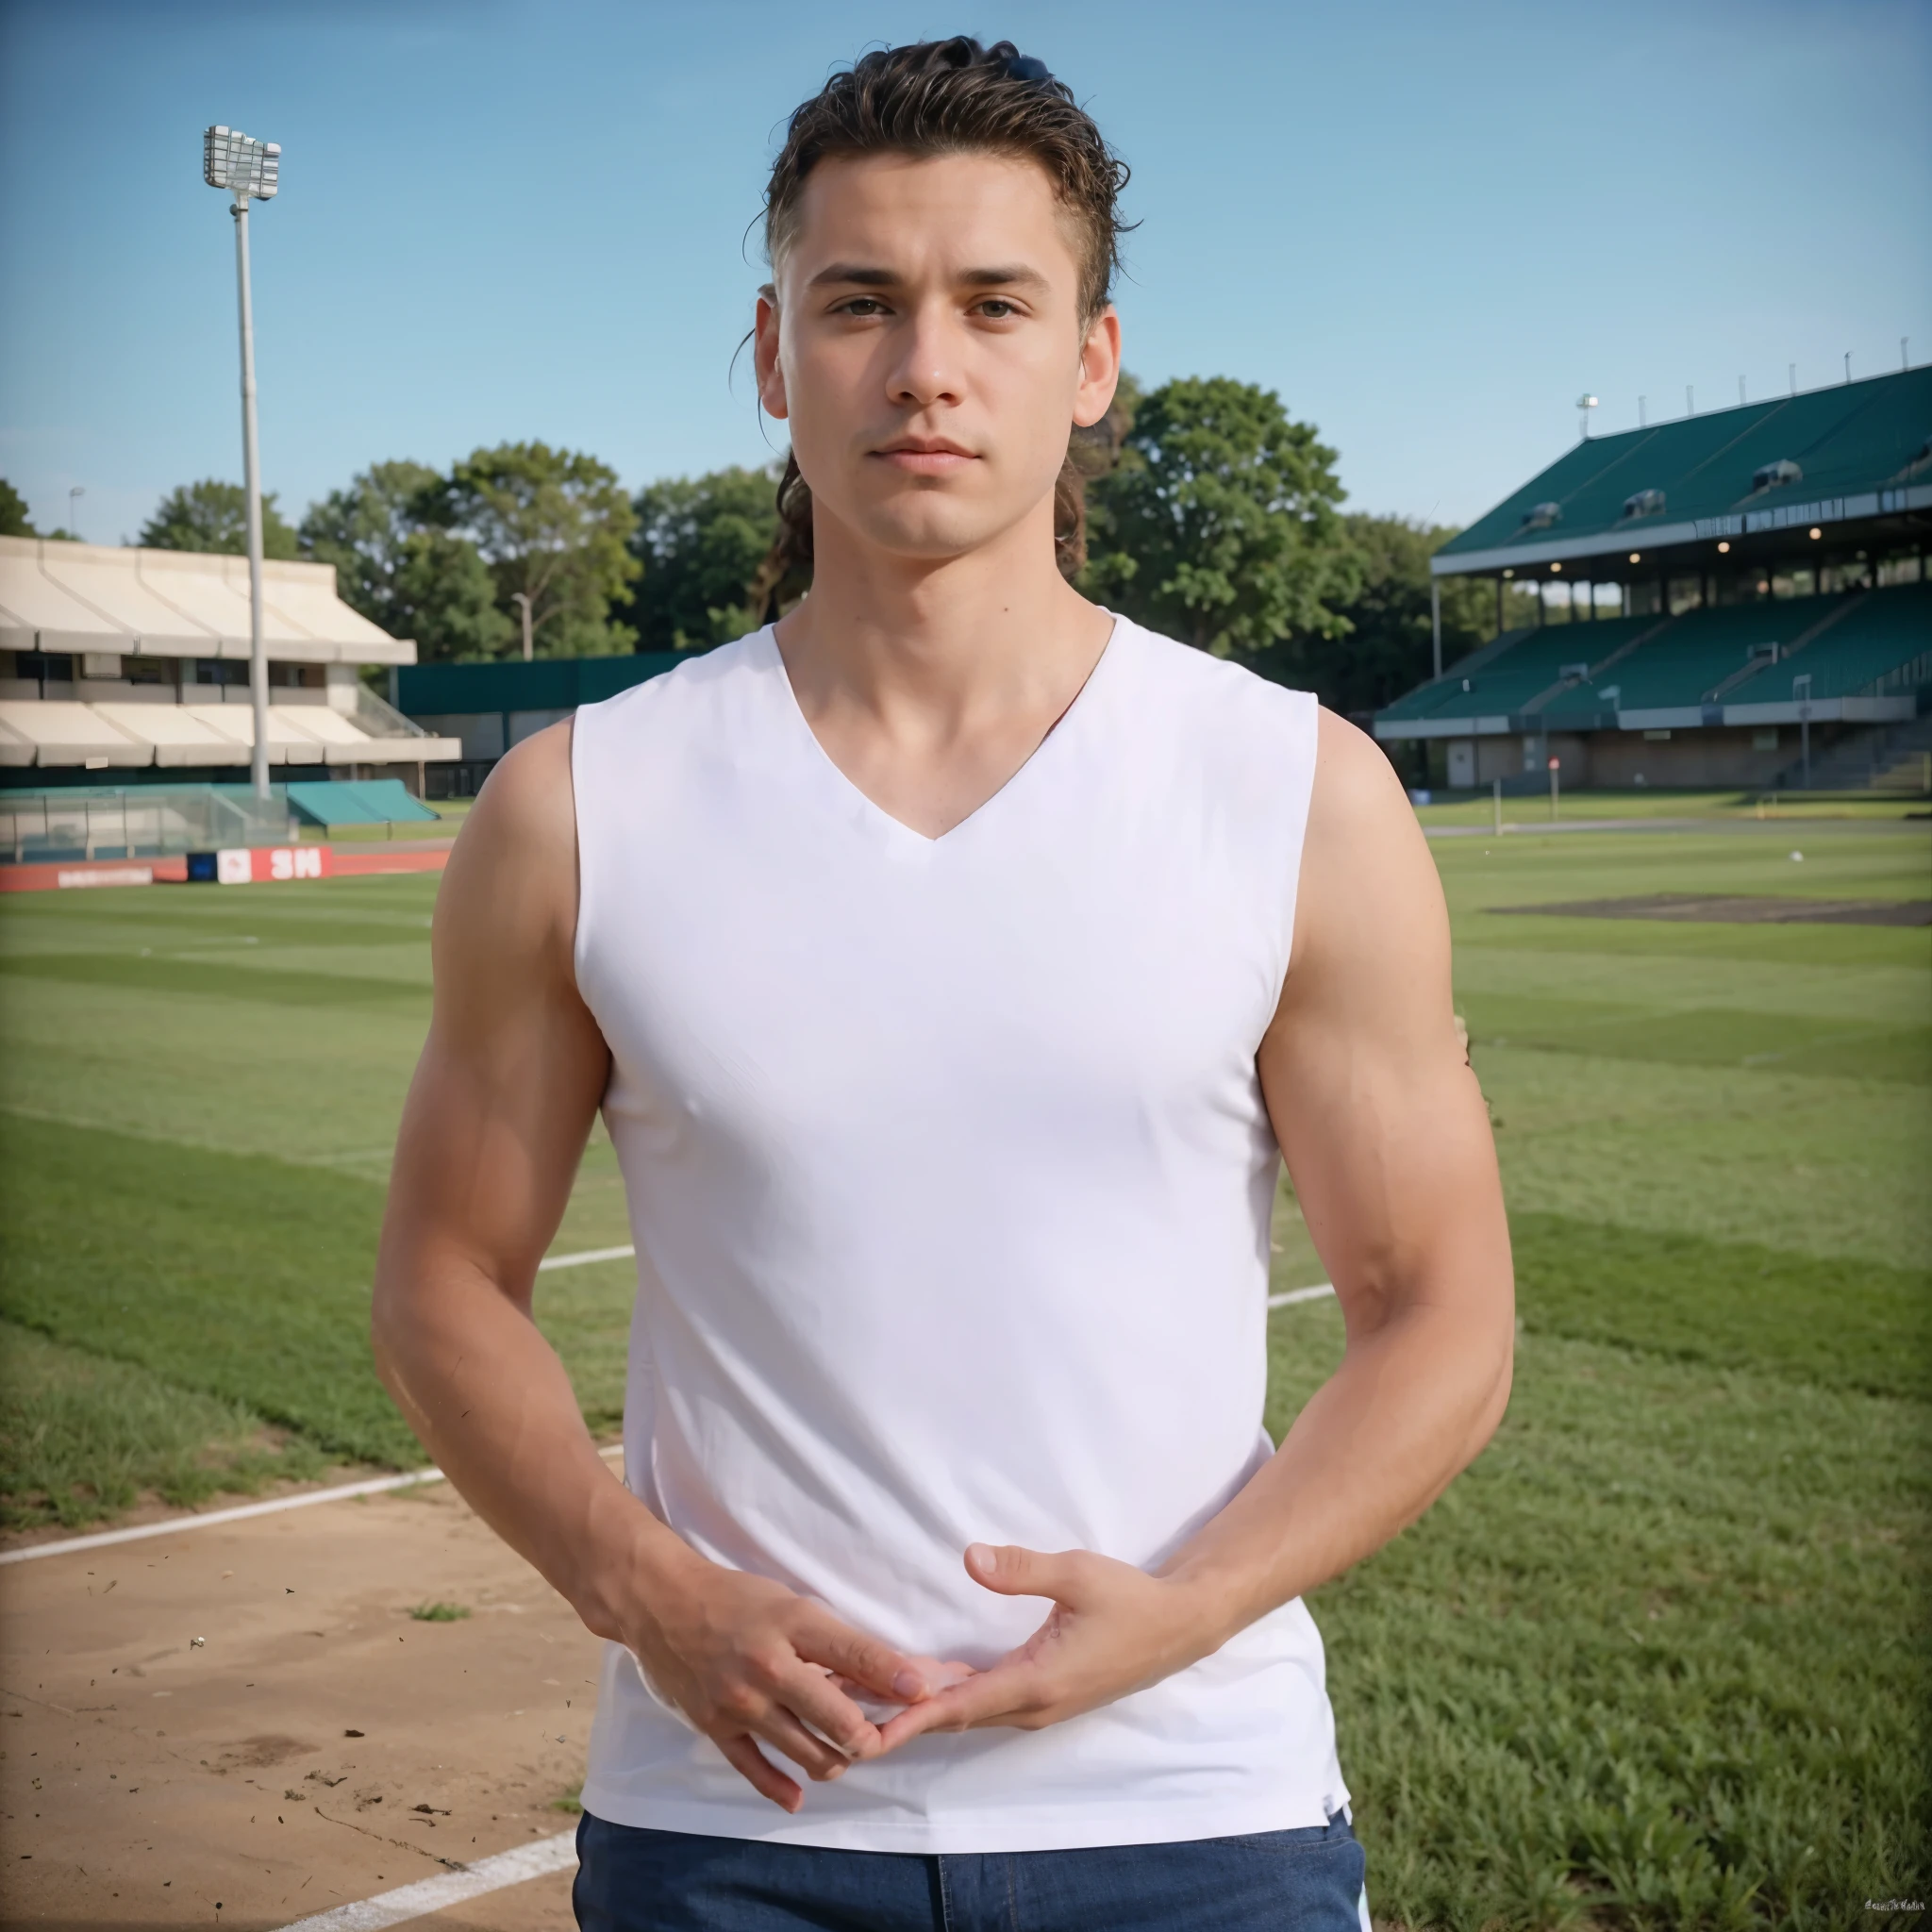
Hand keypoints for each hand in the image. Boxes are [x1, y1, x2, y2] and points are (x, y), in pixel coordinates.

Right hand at [620, 1551, 936, 1811]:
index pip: (855, 1655)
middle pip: (837, 1718)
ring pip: (805, 1752)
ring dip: (835, 1760)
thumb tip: (885, 1672)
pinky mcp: (715, 1727)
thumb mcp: (790, 1604)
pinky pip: (755, 1770)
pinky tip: (800, 1795)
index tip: (924, 1692)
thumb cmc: (736, 1599)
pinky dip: (781, 1788)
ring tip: (846, 1753)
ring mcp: (740, 1702)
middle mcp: (768, 1666)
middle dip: (868, 1734)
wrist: (662, 1603)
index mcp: (792, 1624)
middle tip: (881, 1735)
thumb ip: (832, 1641)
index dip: (895, 1676)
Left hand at [876, 1543, 1218, 1748]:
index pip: (957, 1706)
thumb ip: (1023, 1569)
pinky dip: (948, 1697)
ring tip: (866, 1700)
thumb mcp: (1077, 1573)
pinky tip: (920, 1684)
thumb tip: (970, 1559)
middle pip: (951, 1716)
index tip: (865, 1731)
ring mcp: (1038, 1705)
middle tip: (842, 1714)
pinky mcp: (1043, 1694)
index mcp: (1035, 1682)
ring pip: (967, 1712)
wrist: (1178, 1625)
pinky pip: (984, 1701)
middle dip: (897, 1718)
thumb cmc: (1129, 1598)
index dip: (907, 1719)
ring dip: (918, 1709)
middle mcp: (1030, 1705)